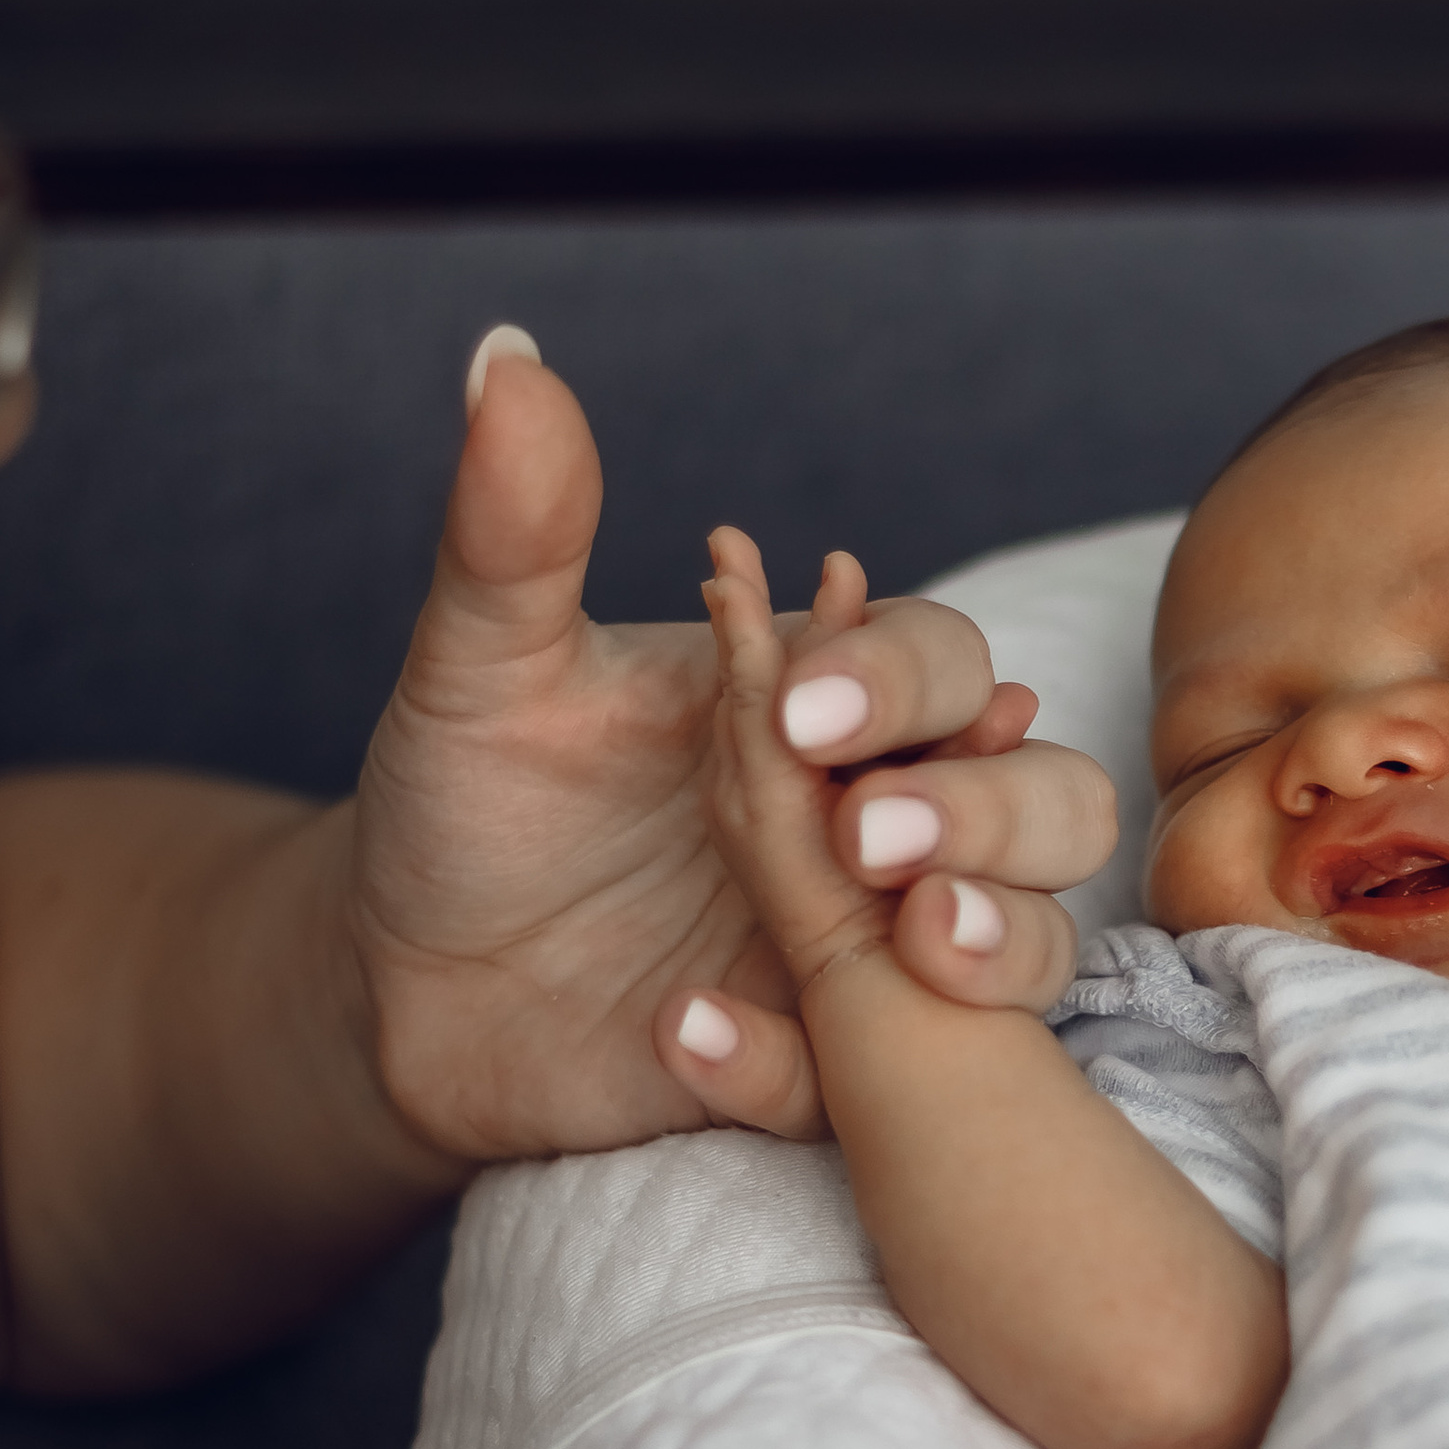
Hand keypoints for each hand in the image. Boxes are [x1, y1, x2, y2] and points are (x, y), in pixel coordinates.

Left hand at [349, 336, 1115, 1155]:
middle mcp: (879, 823)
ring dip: (998, 946)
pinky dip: (800, 1071)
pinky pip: (879, 1092)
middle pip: (1050, 802)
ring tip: (906, 949)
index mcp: (827, 705)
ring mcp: (868, 956)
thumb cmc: (463, 800)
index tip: (805, 704)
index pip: (949, 664)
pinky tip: (681, 1036)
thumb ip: (515, 533)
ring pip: (1029, 951)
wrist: (397, 979)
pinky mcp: (821, 1076)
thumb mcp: (479, 668)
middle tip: (869, 842)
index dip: (909, 679)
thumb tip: (503, 356)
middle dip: (995, 816)